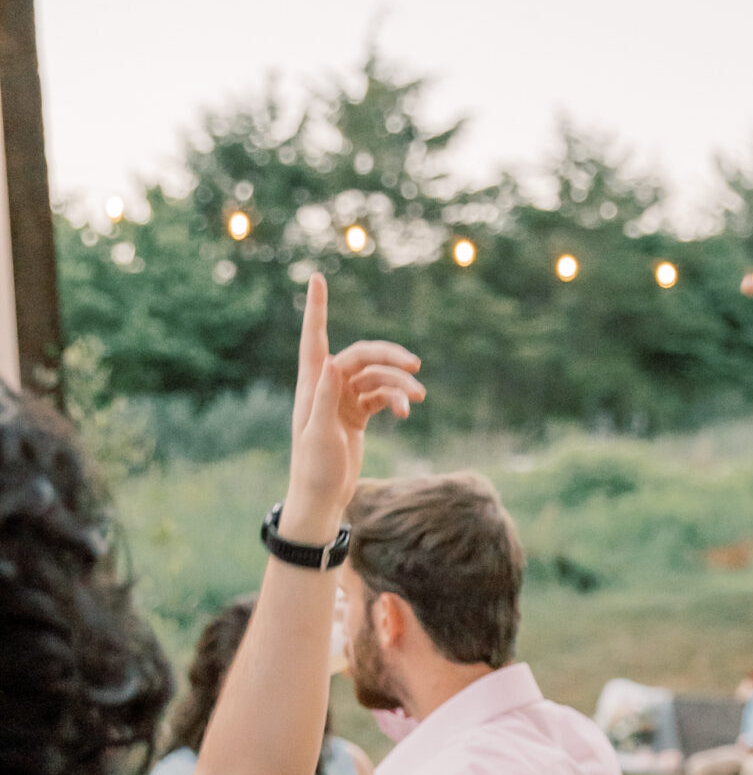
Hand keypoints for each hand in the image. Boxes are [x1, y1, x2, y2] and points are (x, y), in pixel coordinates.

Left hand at [284, 272, 425, 525]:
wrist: (322, 497)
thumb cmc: (314, 468)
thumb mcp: (319, 434)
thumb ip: (324, 397)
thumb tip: (330, 363)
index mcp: (312, 384)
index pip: (315, 338)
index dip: (316, 308)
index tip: (317, 277)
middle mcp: (327, 385)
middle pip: (361, 356)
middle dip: (388, 358)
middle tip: (415, 364)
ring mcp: (343, 398)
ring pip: (376, 377)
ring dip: (399, 385)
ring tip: (419, 399)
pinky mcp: (357, 414)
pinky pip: (381, 396)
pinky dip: (396, 401)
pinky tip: (406, 413)